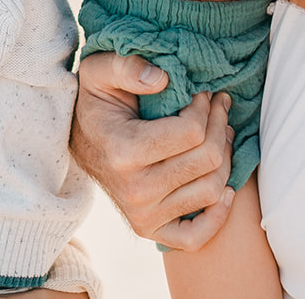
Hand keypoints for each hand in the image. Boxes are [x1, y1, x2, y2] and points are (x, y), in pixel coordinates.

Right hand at [71, 52, 236, 249]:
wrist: (79, 140)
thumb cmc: (96, 101)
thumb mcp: (98, 70)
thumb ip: (126, 66)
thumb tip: (163, 79)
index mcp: (124, 152)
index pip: (191, 132)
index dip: (205, 108)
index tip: (202, 93)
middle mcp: (135, 190)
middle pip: (207, 161)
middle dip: (220, 126)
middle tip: (219, 107)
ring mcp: (143, 214)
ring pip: (212, 191)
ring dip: (225, 158)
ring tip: (220, 134)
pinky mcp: (150, 229)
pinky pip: (195, 238)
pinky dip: (218, 216)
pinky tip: (225, 189)